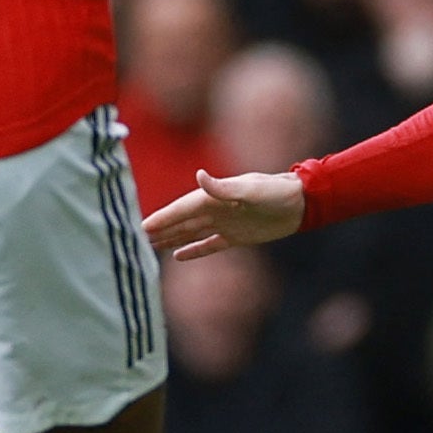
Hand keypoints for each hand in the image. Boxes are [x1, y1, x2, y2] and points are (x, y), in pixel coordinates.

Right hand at [143, 168, 306, 258]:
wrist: (300, 203)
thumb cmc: (275, 192)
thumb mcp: (250, 189)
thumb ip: (222, 187)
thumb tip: (198, 176)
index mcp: (213, 198)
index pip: (180, 210)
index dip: (160, 218)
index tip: (139, 226)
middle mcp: (215, 210)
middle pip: (180, 222)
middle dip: (159, 230)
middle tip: (133, 238)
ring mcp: (224, 223)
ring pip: (190, 233)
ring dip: (170, 239)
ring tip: (148, 246)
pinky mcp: (236, 236)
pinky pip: (209, 244)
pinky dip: (193, 250)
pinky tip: (178, 256)